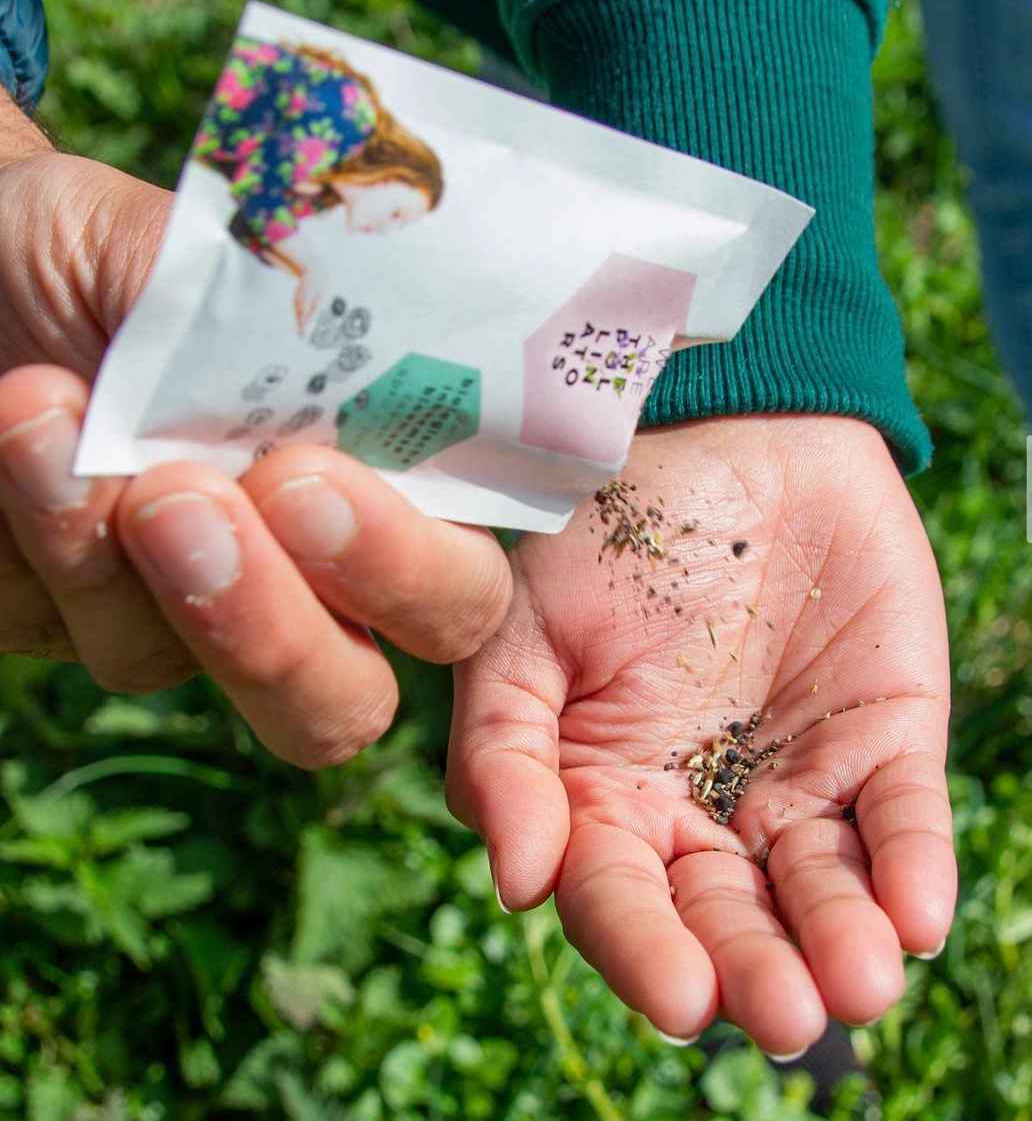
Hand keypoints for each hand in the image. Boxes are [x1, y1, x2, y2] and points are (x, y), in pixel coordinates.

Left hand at [0, 139, 510, 766]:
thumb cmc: (102, 254)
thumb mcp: (197, 252)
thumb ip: (289, 311)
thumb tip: (364, 343)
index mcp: (376, 481)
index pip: (455, 575)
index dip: (415, 566)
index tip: (309, 475)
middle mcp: (308, 574)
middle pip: (350, 699)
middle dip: (288, 633)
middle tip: (196, 503)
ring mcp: (203, 620)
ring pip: (212, 696)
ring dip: (157, 574)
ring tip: (59, 420)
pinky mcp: (97, 630)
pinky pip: (111, 639)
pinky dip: (62, 539)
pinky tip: (23, 430)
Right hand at [449, 415, 953, 1053]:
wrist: (720, 420)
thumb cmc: (599, 522)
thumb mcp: (522, 627)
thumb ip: (505, 752)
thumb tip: (519, 885)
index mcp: (604, 788)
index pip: (618, 893)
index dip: (642, 947)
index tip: (679, 993)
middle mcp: (701, 802)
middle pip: (725, 914)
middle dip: (753, 968)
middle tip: (783, 1015)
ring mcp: (796, 771)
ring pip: (820, 886)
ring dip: (841, 942)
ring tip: (856, 984)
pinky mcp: (885, 733)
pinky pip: (902, 814)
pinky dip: (912, 867)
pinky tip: (914, 915)